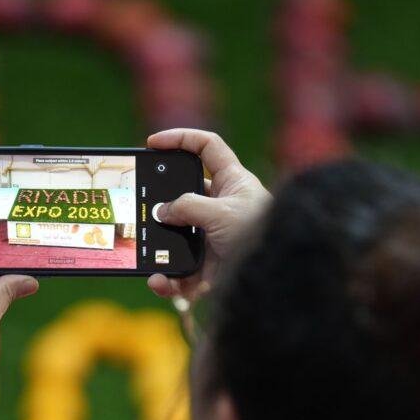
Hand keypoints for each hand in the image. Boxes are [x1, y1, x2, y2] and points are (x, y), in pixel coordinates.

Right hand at [145, 129, 270, 301]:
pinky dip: (167, 279)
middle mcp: (222, 207)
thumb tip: (162, 212)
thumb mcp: (223, 212)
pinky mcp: (210, 268)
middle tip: (137, 205)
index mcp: (233, 181)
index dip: (181, 138)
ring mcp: (214, 238)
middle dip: (160, 201)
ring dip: (160, 246)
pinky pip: (181, 273)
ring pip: (178, 238)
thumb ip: (188, 206)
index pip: (206, 147)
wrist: (281, 277)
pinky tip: (159, 281)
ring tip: (145, 251)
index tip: (153, 143)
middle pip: (183, 195)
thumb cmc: (261, 234)